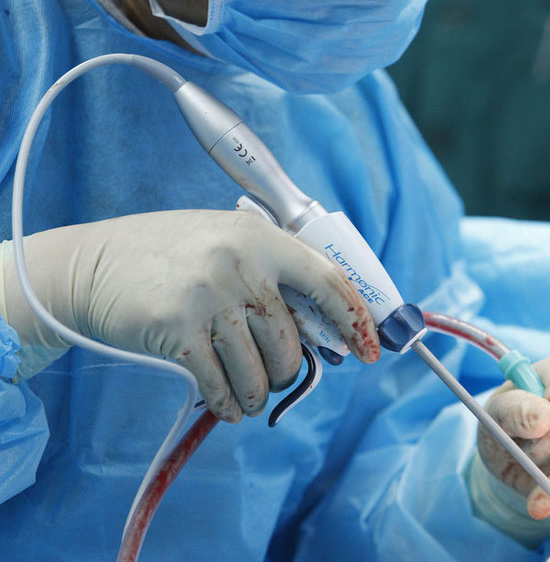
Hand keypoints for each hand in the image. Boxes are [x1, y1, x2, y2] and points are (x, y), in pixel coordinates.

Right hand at [2, 210, 379, 420]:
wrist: (92, 264)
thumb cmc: (165, 255)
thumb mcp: (222, 240)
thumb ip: (268, 272)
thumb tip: (321, 324)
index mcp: (258, 235)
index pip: (325, 278)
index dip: (353, 318)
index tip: (369, 348)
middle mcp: (240, 261)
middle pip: (292, 341)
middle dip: (287, 371)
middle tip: (272, 376)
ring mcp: (210, 294)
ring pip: (260, 370)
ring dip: (255, 393)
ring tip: (244, 392)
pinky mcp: (179, 329)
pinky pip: (223, 385)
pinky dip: (228, 403)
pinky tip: (222, 401)